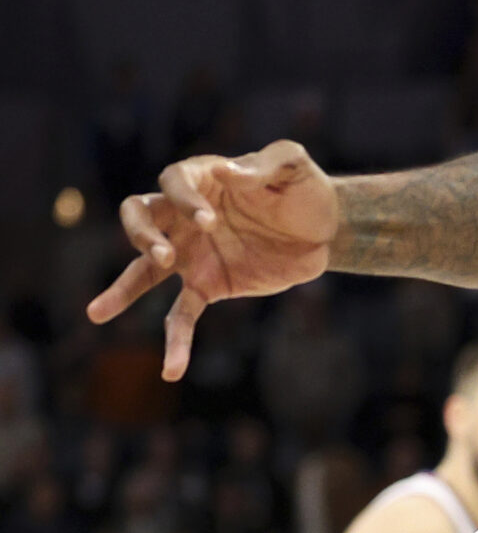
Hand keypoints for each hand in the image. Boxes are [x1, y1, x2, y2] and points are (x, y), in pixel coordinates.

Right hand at [85, 141, 341, 380]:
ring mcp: (191, 253)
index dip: (183, 200)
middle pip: (140, 218)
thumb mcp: (293, 165)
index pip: (172, 183)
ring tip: (97, 313)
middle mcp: (184, 217)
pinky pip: (182, 315)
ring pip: (143, 270)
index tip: (209, 221)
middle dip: (142, 236)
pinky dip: (176, 341)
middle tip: (162, 255)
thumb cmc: (304, 189)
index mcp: (201, 180)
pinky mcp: (208, 285)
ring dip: (123, 290)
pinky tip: (171, 370)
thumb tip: (224, 172)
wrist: (325, 231)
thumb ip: (267, 162)